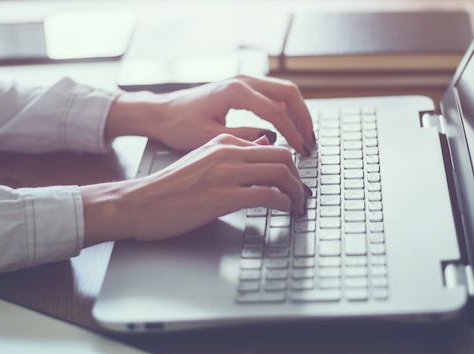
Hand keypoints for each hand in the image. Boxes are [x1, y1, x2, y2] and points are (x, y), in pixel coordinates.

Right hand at [81, 134, 310, 244]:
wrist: (139, 203)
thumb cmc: (169, 187)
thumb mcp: (202, 160)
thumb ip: (233, 154)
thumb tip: (263, 148)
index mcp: (223, 142)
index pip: (272, 147)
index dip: (291, 166)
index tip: (295, 182)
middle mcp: (227, 153)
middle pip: (282, 156)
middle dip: (299, 178)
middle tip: (302, 195)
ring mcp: (225, 173)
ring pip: (279, 173)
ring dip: (296, 192)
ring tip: (297, 206)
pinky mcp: (222, 197)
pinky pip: (267, 195)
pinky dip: (283, 203)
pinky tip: (283, 211)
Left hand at [105, 75, 315, 155]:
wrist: (163, 112)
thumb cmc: (179, 125)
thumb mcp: (210, 138)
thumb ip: (243, 139)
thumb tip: (272, 142)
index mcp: (235, 92)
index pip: (275, 111)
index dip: (292, 133)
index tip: (301, 151)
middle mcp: (243, 81)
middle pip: (288, 94)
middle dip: (303, 119)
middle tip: (310, 144)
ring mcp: (245, 82)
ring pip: (285, 92)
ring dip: (299, 114)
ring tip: (305, 138)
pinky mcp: (244, 88)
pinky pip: (275, 95)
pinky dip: (288, 111)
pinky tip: (291, 130)